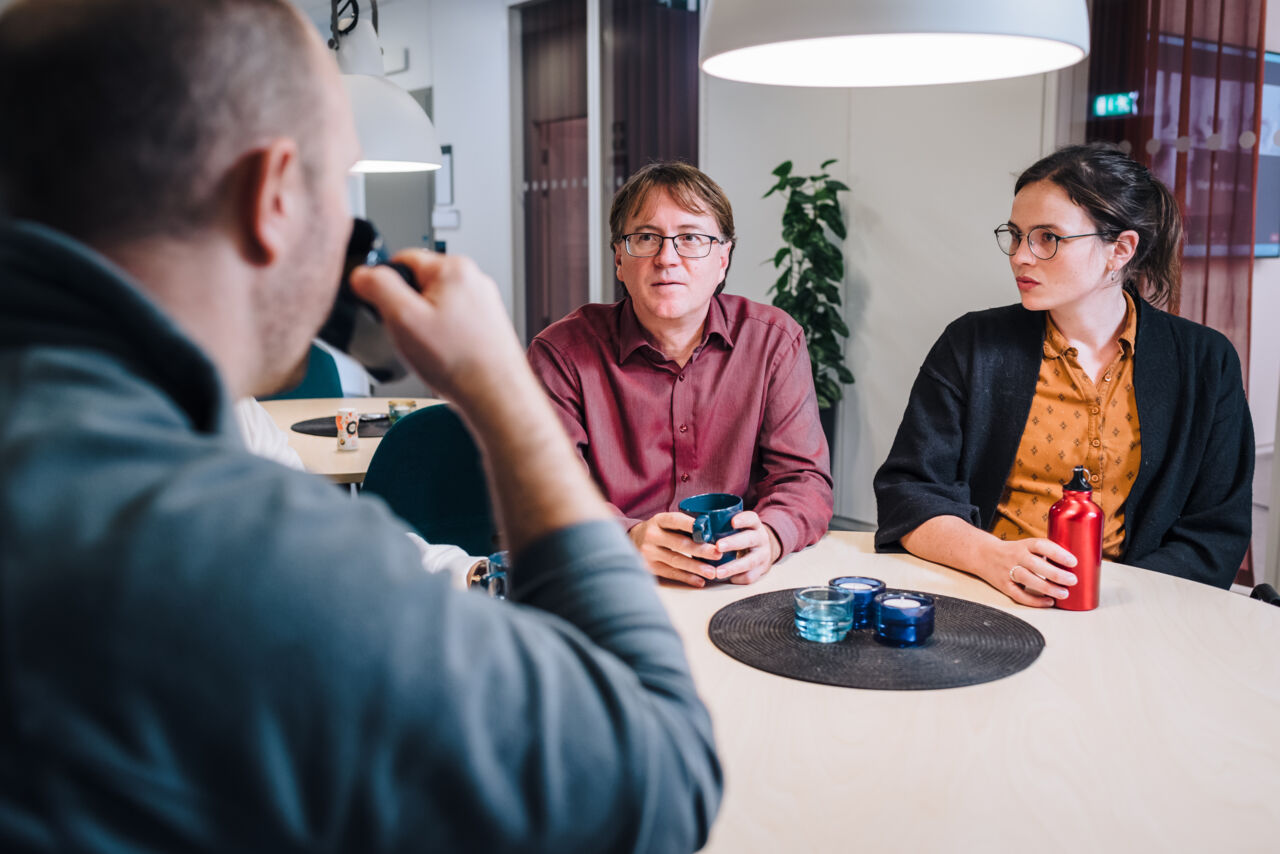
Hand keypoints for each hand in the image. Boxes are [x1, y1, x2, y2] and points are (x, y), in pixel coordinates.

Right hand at [349, 250, 526, 405]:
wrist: (496, 398)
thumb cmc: (459, 362)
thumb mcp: (403, 319)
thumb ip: (378, 287)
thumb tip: (363, 273)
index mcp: (454, 268)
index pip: (402, 259)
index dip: (384, 284)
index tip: (383, 308)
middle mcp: (474, 280)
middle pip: (420, 284)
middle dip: (408, 308)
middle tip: (412, 336)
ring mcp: (484, 303)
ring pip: (437, 306)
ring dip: (426, 326)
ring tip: (434, 351)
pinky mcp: (488, 325)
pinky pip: (453, 324)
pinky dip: (445, 339)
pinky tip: (447, 357)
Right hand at [628, 512, 723, 587]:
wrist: (630, 542)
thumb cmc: (658, 532)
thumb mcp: (665, 523)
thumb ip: (683, 526)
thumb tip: (713, 531)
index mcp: (658, 521)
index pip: (675, 520)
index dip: (691, 524)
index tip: (708, 530)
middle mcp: (652, 536)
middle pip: (679, 543)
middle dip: (700, 549)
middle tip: (717, 554)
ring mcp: (649, 552)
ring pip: (676, 561)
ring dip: (696, 567)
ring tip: (712, 572)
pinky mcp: (649, 567)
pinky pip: (671, 573)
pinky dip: (687, 578)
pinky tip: (699, 581)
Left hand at [708, 511, 781, 584]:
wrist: (762, 551)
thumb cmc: (742, 536)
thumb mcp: (738, 527)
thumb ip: (722, 526)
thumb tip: (696, 527)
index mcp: (754, 525)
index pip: (751, 519)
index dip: (743, 520)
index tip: (732, 522)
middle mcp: (760, 538)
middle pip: (749, 539)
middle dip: (733, 543)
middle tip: (718, 546)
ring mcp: (762, 555)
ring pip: (750, 561)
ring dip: (733, 567)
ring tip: (718, 572)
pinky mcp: (760, 570)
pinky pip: (750, 576)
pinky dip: (738, 578)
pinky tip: (727, 578)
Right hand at [984, 537, 1077, 607]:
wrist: (982, 555)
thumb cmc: (1013, 551)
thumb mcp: (1026, 546)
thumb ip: (1045, 553)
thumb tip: (1074, 566)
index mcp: (1023, 545)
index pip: (1041, 545)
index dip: (1057, 553)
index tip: (1073, 561)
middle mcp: (1015, 556)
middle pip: (1035, 565)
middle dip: (1056, 574)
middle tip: (1073, 580)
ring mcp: (1007, 571)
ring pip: (1028, 580)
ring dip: (1047, 588)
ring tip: (1064, 593)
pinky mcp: (1004, 585)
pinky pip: (1019, 595)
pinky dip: (1035, 600)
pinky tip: (1049, 602)